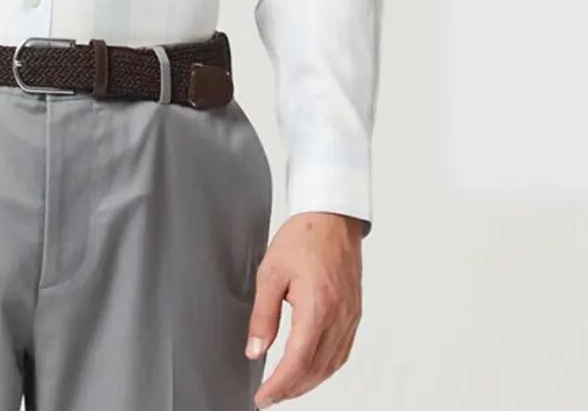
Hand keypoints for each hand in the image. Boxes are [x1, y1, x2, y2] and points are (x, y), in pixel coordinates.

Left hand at [245, 211, 364, 406]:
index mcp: (318, 307)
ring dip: (308, 382)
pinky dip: (324, 367)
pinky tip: (310, 368)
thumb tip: (255, 350)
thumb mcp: (271, 272)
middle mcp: (339, 317)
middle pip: (316, 370)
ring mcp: (350, 317)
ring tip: (286, 387)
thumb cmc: (303, 237)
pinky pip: (342, 352)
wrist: (332, 217)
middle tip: (270, 396)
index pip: (297, 362)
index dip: (278, 385)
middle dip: (291, 389)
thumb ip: (263, 315)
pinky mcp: (354, 314)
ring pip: (331, 365)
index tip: (263, 397)